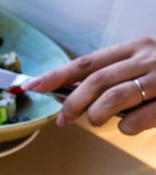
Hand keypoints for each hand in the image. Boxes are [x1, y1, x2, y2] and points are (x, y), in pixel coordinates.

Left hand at [22, 37, 155, 134]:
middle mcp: (148, 57)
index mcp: (135, 47)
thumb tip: (70, 93)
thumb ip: (112, 76)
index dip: (56, 75)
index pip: (86, 62)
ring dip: (97, 115)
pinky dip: (127, 127)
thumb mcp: (142, 65)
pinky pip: (140, 118)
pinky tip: (129, 127)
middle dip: (73, 103)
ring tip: (96, 121)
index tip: (30, 86)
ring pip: (115, 97)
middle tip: (63, 119)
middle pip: (97, 81)